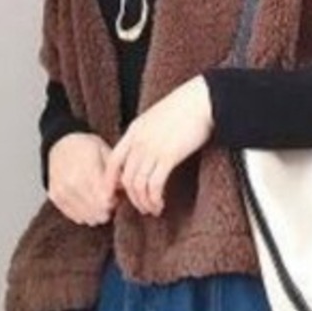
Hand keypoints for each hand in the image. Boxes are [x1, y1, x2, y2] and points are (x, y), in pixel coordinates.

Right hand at [47, 132, 117, 225]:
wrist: (62, 143)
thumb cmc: (88, 149)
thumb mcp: (106, 153)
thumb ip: (116, 173)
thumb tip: (125, 191)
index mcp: (87, 169)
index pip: (105, 200)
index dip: (113, 202)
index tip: (115, 197)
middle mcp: (72, 182)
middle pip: (97, 211)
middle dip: (107, 210)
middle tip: (109, 201)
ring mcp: (62, 191)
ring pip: (87, 217)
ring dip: (96, 214)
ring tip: (98, 201)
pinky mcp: (55, 197)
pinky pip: (76, 217)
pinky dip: (85, 214)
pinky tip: (87, 203)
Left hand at [102, 75, 213, 215]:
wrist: (202, 100)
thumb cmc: (184, 109)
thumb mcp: (156, 119)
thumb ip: (146, 135)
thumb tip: (145, 154)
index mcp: (134, 130)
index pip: (113, 161)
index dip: (110, 182)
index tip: (114, 196)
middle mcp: (139, 141)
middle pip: (126, 178)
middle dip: (132, 198)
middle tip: (142, 208)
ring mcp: (152, 149)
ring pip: (139, 185)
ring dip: (144, 202)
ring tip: (153, 209)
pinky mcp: (168, 156)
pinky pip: (154, 185)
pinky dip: (155, 198)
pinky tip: (161, 203)